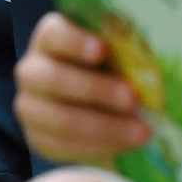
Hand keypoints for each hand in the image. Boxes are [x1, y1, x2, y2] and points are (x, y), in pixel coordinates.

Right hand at [12, 13, 149, 161]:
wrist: (98, 107)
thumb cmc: (111, 69)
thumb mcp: (116, 54)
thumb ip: (124, 52)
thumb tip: (150, 61)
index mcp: (50, 37)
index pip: (54, 34)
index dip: (76, 41)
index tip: (103, 49)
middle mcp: (32, 69)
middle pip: (55, 79)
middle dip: (97, 90)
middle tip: (133, 97)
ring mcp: (30, 106)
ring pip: (60, 119)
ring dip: (104, 126)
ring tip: (140, 130)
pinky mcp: (37, 137)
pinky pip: (64, 146)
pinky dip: (98, 147)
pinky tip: (124, 145)